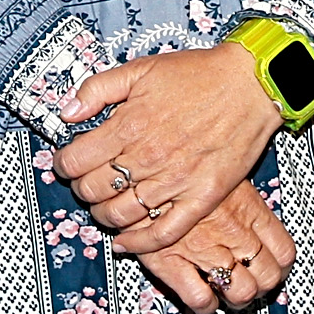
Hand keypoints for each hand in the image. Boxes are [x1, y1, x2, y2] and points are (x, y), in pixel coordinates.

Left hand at [53, 44, 284, 256]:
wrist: (250, 84)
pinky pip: (163, 233)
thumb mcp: (141, 68)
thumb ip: (97, 89)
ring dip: (104, 216)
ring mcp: (175, 181)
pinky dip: (138, 244)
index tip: (67, 163)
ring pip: (121, 215)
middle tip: (86, 183)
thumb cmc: (197, 74)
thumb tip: (66, 112)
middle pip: (94, 191)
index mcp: (128, 125)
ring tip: (104, 206)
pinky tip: (125, 242)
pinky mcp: (201, 198)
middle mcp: (148, 157)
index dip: (63, 165)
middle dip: (81, 190)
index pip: (76, 161)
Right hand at [138, 181, 293, 313]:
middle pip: (267, 276)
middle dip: (261, 285)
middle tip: (250, 280)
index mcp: (247, 208)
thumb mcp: (222, 168)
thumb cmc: (179, 161)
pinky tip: (204, 297)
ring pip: (241, 292)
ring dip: (237, 297)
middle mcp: (231, 232)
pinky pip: (201, 299)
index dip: (281, 266)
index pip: (283, 251)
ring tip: (227, 290)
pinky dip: (206, 305)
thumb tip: (254, 211)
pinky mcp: (173, 262)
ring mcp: (204, 249)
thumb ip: (242, 193)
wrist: (135, 166)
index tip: (273, 266)